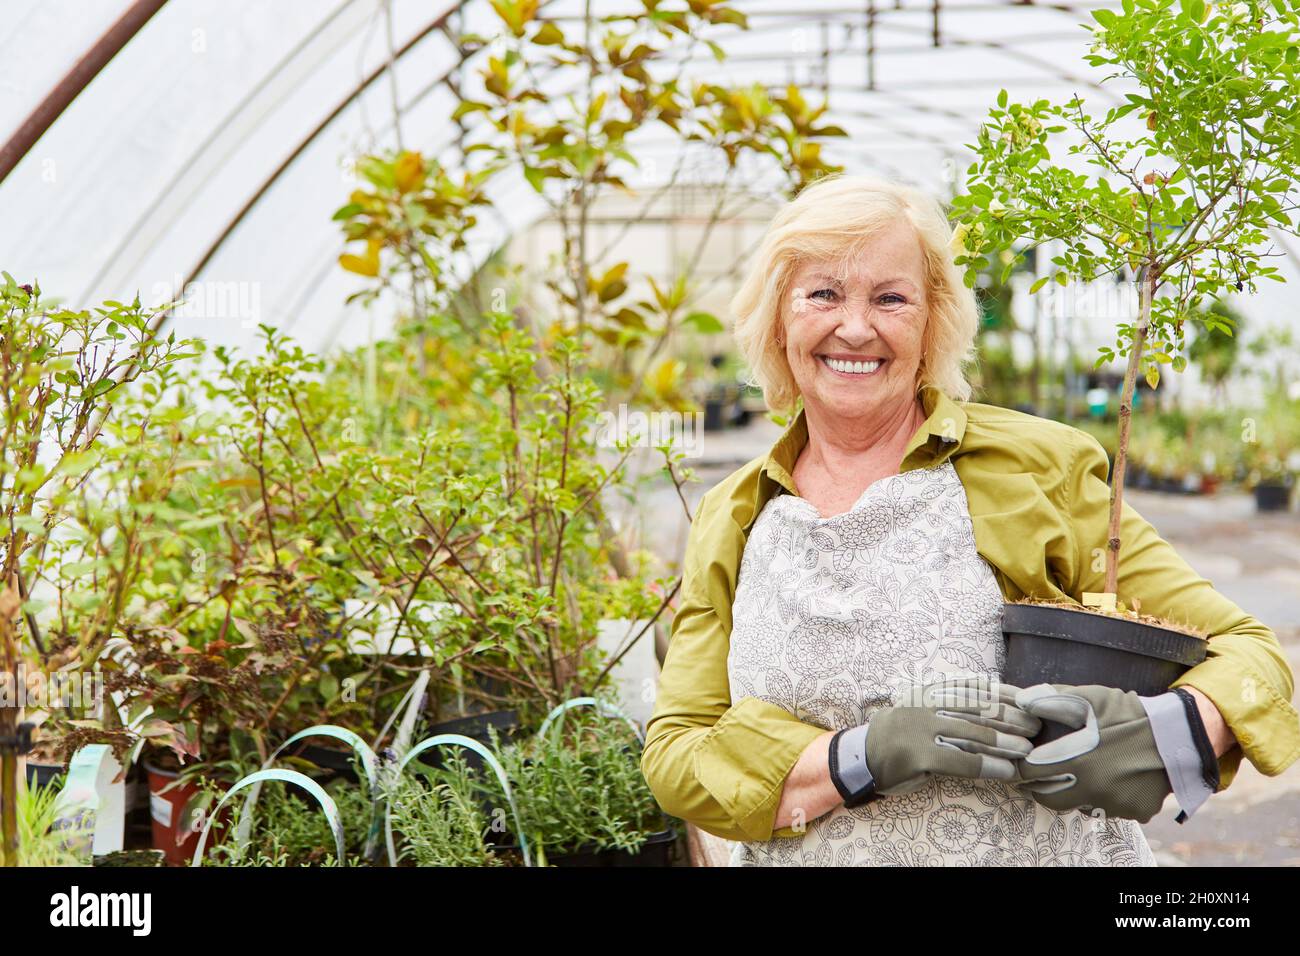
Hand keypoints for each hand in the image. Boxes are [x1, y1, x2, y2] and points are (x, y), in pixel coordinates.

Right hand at [830, 675, 1041, 800]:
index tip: (1029, 700)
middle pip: (979, 710)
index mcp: (929, 691)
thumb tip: (994, 704)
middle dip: (1011, 718)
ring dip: (1006, 743)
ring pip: (974, 734)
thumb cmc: (900, 735)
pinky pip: (961, 761)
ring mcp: (922, 729)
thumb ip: (949, 706)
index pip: (974, 687)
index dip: (1004, 693)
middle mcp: (927, 706)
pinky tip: (1006, 771)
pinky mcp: (919, 755)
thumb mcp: (921, 709)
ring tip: (1027, 750)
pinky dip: (988, 766)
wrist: (862, 756)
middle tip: (1035, 727)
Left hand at [1010, 683, 1172, 821]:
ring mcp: (1116, 804)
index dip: (1022, 767)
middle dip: (1041, 786)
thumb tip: (1022, 701)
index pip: (1030, 774)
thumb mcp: (1091, 699)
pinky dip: (1106, 796)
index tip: (1024, 760)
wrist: (1180, 735)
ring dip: (1076, 791)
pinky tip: (1114, 777)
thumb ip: (1054, 700)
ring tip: (1087, 770)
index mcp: (1078, 762)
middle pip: (1050, 798)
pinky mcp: (1136, 812)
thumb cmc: (1130, 714)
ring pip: (1081, 805)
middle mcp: (1094, 790)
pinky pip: (1110, 808)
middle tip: (1044, 773)